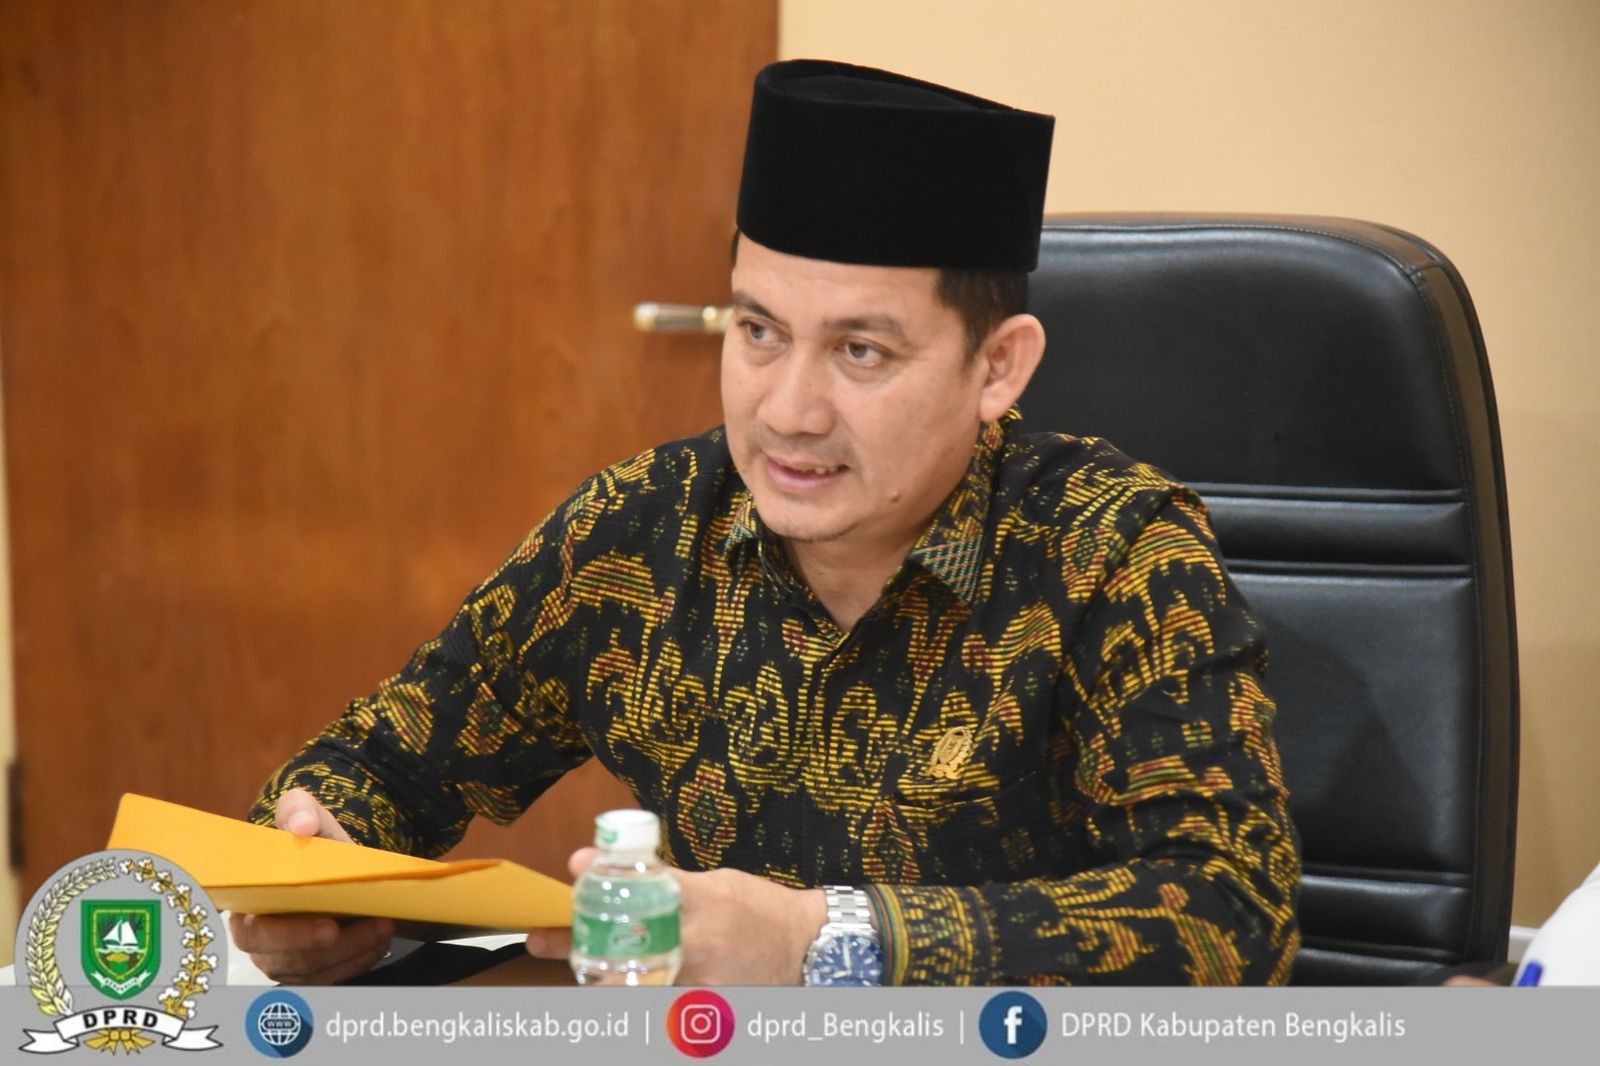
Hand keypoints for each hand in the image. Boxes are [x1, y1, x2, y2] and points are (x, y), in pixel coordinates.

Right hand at [226, 788, 394, 983]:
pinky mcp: (309, 971)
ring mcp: (284, 960)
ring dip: (357, 951)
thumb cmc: (309, 841)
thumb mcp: (302, 814)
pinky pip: (332, 978)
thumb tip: (302, 824)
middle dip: (337, 948)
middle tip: (376, 925)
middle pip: (290, 960)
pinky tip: (380, 941)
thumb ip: (297, 811)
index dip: (290, 936)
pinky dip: (360, 961)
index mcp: (248, 905)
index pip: (255, 933)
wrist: (330, 860)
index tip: (330, 927)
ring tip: (387, 926)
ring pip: (316, 973)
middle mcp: (260, 941)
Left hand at [525, 848, 825, 984]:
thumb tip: (607, 862)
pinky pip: (656, 1009)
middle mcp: (701, 944)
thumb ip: (666, 879)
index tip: (576, 868)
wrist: (809, 951)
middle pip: (625, 944)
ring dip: (599, 976)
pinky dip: (633, 999)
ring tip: (577, 967)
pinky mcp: (703, 1011)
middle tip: (543, 937)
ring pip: (634, 985)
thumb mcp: (717, 883)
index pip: (649, 884)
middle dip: (577, 943)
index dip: (606, 876)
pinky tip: (618, 992)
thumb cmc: (759, 911)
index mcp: (706, 901)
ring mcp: (701, 983)